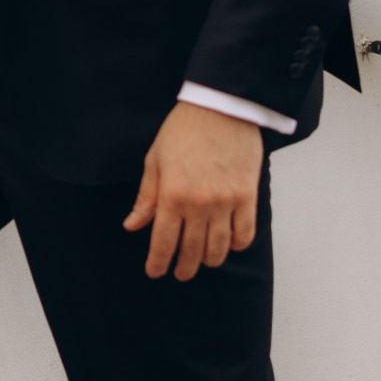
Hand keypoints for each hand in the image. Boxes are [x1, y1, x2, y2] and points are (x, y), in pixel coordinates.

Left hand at [125, 103, 263, 281]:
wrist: (220, 107)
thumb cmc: (183, 130)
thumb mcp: (155, 160)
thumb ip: (146, 197)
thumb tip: (133, 226)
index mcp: (172, 195)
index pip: (163, 241)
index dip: (158, 262)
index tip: (155, 272)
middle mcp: (199, 204)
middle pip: (192, 250)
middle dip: (184, 267)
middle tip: (180, 273)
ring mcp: (226, 202)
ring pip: (219, 247)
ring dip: (209, 260)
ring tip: (203, 262)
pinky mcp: (248, 196)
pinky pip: (245, 233)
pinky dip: (237, 245)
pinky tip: (229, 245)